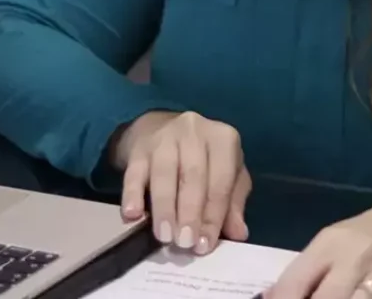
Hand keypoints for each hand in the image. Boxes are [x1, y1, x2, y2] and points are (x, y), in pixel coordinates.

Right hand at [112, 110, 251, 253]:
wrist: (159, 127)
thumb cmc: (201, 157)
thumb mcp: (226, 171)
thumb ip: (233, 201)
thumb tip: (238, 233)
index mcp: (223, 138)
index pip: (222, 179)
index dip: (214, 214)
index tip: (205, 244)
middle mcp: (195, 132)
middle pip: (193, 175)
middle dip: (190, 213)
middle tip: (185, 243)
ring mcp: (165, 136)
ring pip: (164, 173)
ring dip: (164, 208)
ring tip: (164, 236)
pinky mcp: (139, 147)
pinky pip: (134, 172)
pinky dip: (132, 194)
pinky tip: (133, 215)